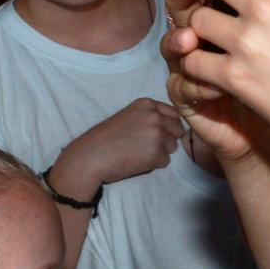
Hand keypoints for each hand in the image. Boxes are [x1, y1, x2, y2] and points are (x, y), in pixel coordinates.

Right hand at [57, 97, 184, 193]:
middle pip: (178, 130)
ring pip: (173, 147)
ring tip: (138, 153)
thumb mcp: (129, 116)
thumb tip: (171, 128)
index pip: (174, 114)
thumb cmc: (106, 138)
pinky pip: (165, 161)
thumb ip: (149, 117)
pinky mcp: (156, 153)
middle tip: (146, 146)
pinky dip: (154, 164)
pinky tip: (137, 161)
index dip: (167, 126)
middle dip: (167, 139)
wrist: (91, 156)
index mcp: (147, 104)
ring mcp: (157, 134)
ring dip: (160, 152)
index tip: (153, 134)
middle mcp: (155, 116)